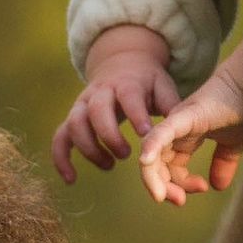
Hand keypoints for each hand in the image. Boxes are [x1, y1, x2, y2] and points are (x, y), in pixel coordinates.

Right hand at [51, 26, 177, 180]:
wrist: (121, 63)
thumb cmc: (147, 83)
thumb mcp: (162, 86)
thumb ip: (171, 106)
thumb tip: (182, 130)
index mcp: (126, 83)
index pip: (128, 96)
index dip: (135, 114)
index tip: (144, 133)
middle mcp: (100, 92)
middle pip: (95, 110)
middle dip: (109, 135)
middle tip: (126, 154)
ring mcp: (82, 104)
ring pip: (73, 123)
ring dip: (89, 148)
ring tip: (109, 165)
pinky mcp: (73, 118)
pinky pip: (60, 137)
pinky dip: (61, 158)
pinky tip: (72, 179)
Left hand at [139, 47, 242, 207]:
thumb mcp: (233, 143)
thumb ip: (223, 163)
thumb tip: (216, 186)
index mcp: (185, 138)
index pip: (170, 169)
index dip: (180, 185)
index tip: (202, 188)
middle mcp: (175, 131)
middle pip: (155, 166)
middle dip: (164, 188)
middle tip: (179, 201)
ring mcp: (175, 123)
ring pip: (151, 154)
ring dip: (154, 179)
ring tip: (164, 196)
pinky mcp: (182, 117)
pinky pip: (158, 135)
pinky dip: (150, 149)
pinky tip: (145, 162)